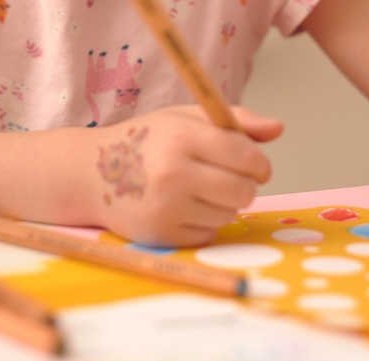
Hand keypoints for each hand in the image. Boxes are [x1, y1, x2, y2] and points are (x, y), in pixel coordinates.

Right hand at [96, 105, 282, 246]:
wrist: (91, 175)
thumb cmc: (144, 142)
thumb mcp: (184, 118)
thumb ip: (234, 120)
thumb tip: (278, 129)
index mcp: (181, 136)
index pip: (246, 156)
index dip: (260, 163)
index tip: (257, 166)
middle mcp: (173, 172)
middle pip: (243, 191)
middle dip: (245, 186)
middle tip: (228, 180)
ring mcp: (166, 207)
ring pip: (228, 214)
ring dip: (222, 205)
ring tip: (198, 191)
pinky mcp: (161, 234)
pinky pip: (207, 234)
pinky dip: (203, 223)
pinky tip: (182, 208)